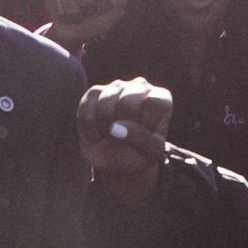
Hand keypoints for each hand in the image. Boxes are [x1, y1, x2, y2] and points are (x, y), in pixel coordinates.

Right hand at [44, 0, 127, 48]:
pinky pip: (55, 1)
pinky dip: (62, 14)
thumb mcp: (113, 14)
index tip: (100, 8)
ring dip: (74, 12)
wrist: (77, 32)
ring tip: (78, 18)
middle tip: (88, 13)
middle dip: (85, 3)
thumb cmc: (98, 20)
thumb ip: (119, 1)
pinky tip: (66, 18)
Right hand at [76, 78, 171, 196]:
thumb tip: (115, 127)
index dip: (146, 123)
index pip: (155, 103)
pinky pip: (88, 107)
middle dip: (124, 125)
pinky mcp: (94, 92)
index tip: (144, 134)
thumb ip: (141, 139)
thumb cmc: (140, 153)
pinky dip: (91, 127)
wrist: (117, 161)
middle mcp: (140, 86)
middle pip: (128, 102)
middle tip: (125, 136)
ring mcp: (116, 87)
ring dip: (105, 127)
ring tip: (110, 135)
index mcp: (160, 98)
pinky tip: (98, 133)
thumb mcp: (151, 152)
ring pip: (105, 102)